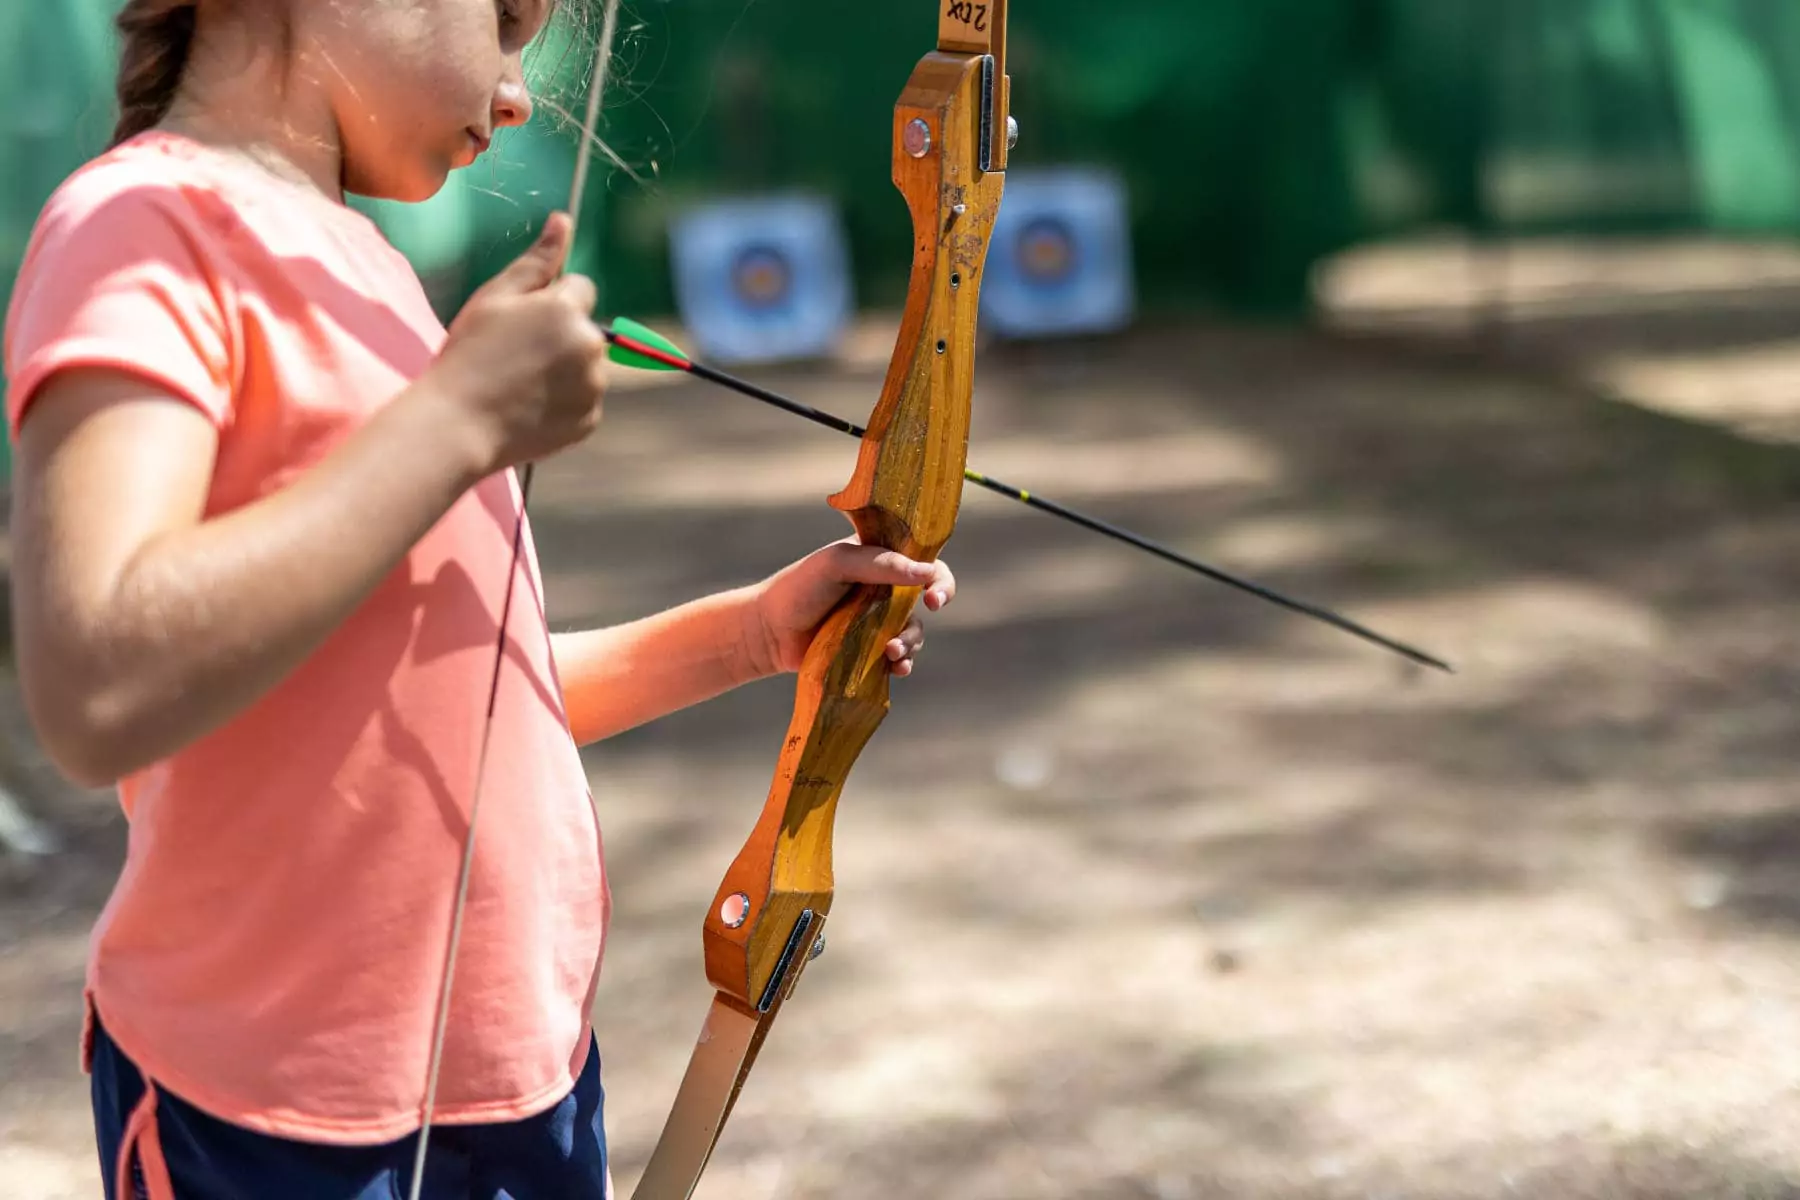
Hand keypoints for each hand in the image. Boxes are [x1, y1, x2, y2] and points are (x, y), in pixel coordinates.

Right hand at [423, 212, 607, 477]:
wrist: (459, 425)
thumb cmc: (470, 354)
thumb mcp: (496, 297)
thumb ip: (537, 260)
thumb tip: (564, 220)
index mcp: (568, 309)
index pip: (580, 289)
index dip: (551, 301)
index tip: (523, 321)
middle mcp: (591, 346)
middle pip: (586, 328)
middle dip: (561, 335)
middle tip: (516, 355)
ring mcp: (594, 387)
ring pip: (586, 366)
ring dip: (564, 369)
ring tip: (520, 384)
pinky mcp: (590, 420)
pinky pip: (583, 401)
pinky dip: (564, 403)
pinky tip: (529, 407)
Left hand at [747, 538, 956, 677]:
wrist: (768, 632)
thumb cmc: (798, 588)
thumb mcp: (837, 564)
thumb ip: (880, 564)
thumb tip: (927, 572)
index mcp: (878, 559)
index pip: (922, 560)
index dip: (936, 575)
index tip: (932, 593)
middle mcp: (883, 589)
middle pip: (926, 595)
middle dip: (935, 602)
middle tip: (930, 607)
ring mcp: (878, 622)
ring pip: (914, 631)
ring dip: (911, 641)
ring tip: (891, 651)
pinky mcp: (870, 652)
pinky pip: (899, 658)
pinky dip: (903, 663)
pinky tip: (895, 668)